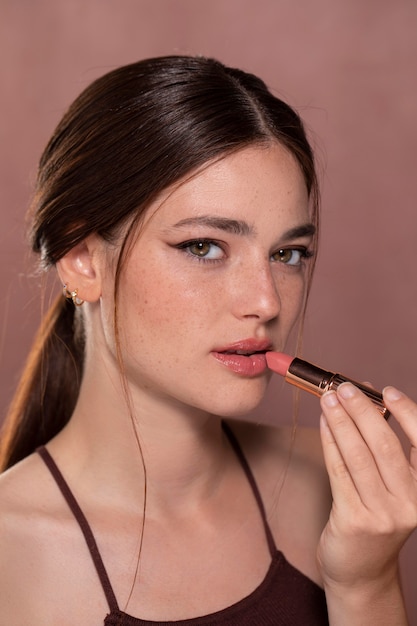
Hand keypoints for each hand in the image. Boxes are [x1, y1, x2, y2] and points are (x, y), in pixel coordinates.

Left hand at [317, 382, 416, 591]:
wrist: (361, 570)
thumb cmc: (374, 518)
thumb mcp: (390, 486)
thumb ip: (383, 447)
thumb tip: (367, 398)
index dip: (407, 413)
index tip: (386, 391)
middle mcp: (411, 503)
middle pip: (385, 445)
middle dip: (363, 411)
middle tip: (345, 388)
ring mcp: (383, 515)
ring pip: (358, 455)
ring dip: (341, 421)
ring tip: (328, 399)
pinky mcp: (354, 520)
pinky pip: (338, 470)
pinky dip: (330, 442)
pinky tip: (323, 424)